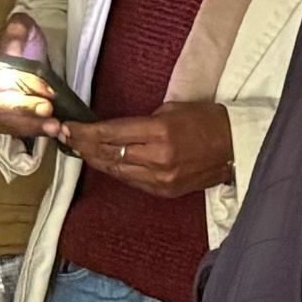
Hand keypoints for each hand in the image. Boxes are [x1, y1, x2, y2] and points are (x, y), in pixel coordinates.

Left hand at [60, 100, 234, 199]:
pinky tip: (103, 161)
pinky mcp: (165, 191)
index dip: (85, 132)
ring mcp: (161, 179)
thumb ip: (141, 122)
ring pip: (117, 170)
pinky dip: (115, 170)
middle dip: (83, 145)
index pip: (111, 133)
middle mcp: (157, 159)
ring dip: (95, 159)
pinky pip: (132, 181)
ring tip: (78, 149)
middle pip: (108, 154)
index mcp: (160, 133)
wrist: (236, 146)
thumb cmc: (206, 120)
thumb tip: (115, 130)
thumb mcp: (172, 109)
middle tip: (65, 137)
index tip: (67, 127)